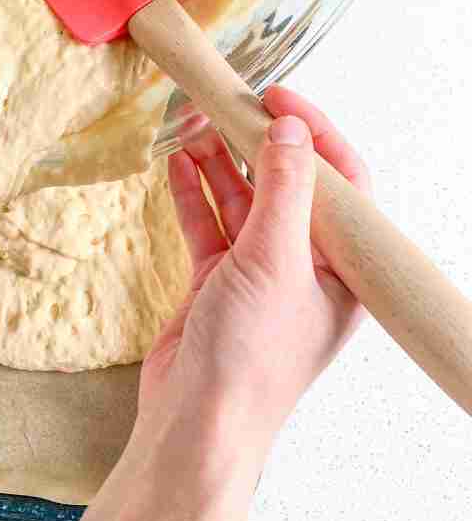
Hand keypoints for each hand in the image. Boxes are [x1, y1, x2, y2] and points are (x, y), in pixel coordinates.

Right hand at [137, 86, 370, 478]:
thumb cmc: (250, 359)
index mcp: (342, 268)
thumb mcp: (274, 262)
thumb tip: (290, 128)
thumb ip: (282, 190)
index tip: (278, 97)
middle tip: (228, 103)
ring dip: (220, 164)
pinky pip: (209, 226)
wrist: (197, 423)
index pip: (341, 184)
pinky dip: (194, 195)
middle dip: (257, 143)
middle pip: (287, 186)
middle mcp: (306, 268)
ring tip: (194, 123)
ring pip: (243, 202)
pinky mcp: (217, 284)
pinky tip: (179, 164)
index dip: (314, 135)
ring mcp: (258, 275)